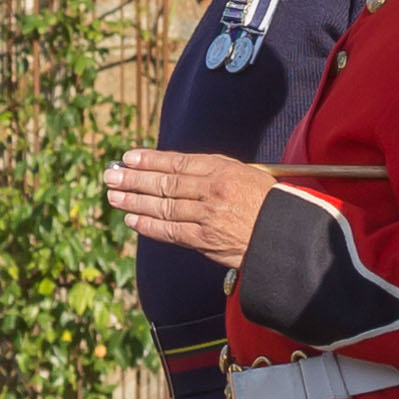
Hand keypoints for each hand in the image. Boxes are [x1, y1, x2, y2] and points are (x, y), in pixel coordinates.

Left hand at [101, 150, 274, 264]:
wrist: (288, 238)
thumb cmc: (273, 206)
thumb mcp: (250, 176)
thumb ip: (217, 173)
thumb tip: (182, 174)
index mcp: (224, 170)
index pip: (178, 162)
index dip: (150, 160)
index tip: (129, 158)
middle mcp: (212, 190)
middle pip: (165, 182)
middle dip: (134, 179)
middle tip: (110, 175)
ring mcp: (207, 216)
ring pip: (162, 205)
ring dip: (134, 201)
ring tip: (113, 195)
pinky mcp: (206, 240)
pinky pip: (170, 231)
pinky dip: (148, 225)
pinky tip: (132, 219)